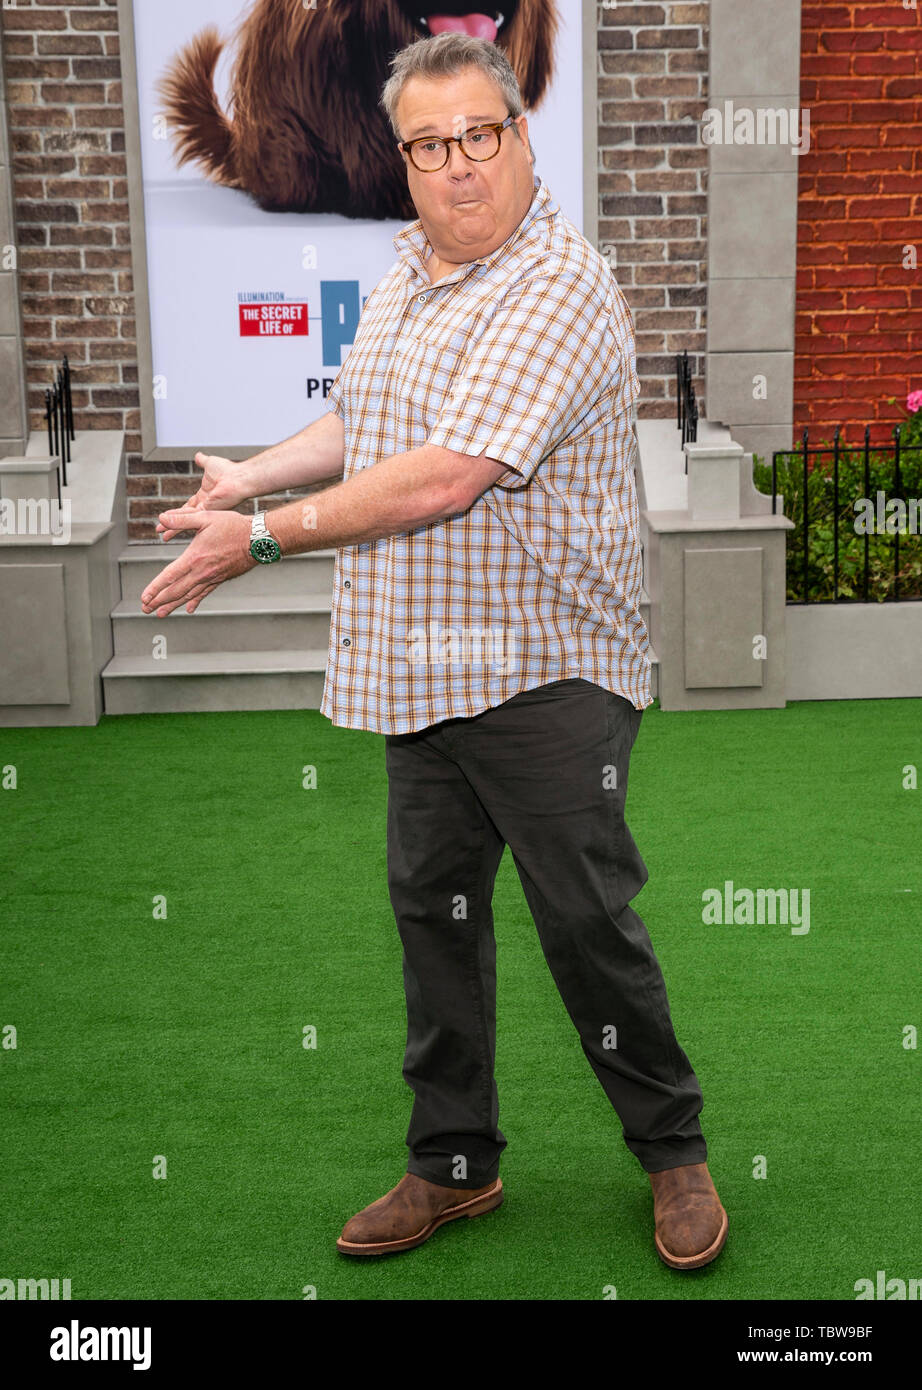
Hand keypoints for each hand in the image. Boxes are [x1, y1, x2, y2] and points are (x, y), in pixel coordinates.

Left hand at [141, 509, 256, 616]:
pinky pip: (205, 593)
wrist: (258, 540)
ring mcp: (211, 578)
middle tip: (146, 609)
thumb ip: (181, 519)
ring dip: (173, 605)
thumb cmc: (233, 526)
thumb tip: (162, 518)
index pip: (169, 577)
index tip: (145, 597)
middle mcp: (202, 572)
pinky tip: (189, 608)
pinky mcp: (220, 579)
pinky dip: (195, 601)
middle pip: (176, 591)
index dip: (155, 588)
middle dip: (159, 601)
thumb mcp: (205, 517)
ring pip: (188, 596)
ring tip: (160, 613)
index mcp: (195, 558)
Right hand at [156, 452, 252, 540]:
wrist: (238, 477)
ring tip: (161, 533)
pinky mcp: (207, 513)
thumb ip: (202, 461)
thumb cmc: (230, 471)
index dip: (177, 511)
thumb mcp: (210, 464)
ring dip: (172, 526)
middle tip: (160, 531)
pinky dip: (178, 521)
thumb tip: (198, 456)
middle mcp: (205, 505)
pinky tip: (168, 526)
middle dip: (171, 524)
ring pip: (185, 520)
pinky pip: (190, 517)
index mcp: (205, 495)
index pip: (188, 506)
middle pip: (185, 517)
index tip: (167, 516)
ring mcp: (206, 511)